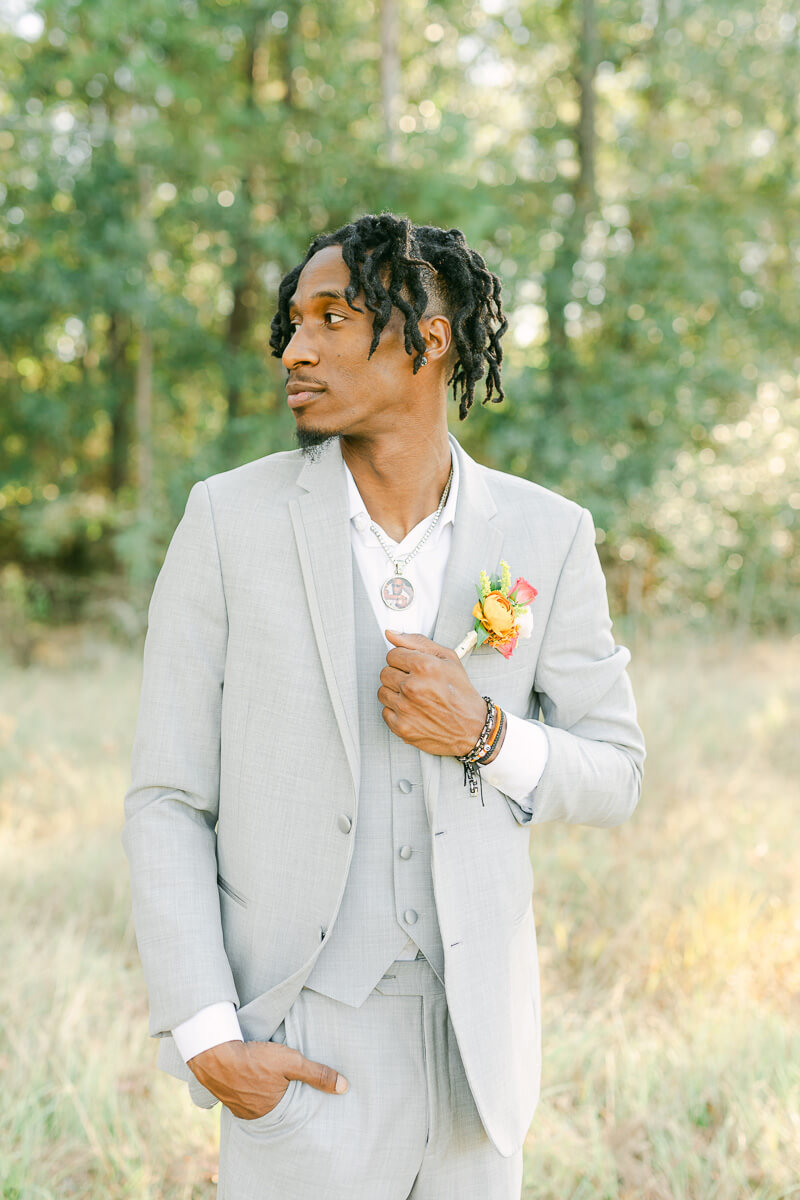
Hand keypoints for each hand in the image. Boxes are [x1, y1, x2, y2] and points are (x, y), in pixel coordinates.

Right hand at [187, 1038, 347, 1119]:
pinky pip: (243, 1096)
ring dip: (264, 1094)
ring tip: (271, 1083)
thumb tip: (344, 1087)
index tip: (305, 1096)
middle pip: (275, 1109)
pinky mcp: (227, 1095)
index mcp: (272, 1112)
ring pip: (258, 1103)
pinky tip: (252, 1080)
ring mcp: (238, 1107)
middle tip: (287, 1088)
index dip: (299, 1102)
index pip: (293, 1112)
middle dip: (282, 1100)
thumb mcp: (292, 1062)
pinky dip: (250, 1090)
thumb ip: (317, 1074)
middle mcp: (254, 1115)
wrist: (215, 1053)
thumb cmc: (255, 1058)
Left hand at [378, 630, 489, 756]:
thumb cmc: (461, 694)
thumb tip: (391, 633)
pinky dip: (397, 711)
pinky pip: (385, 711)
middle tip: (416, 682)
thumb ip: (417, 642)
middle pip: (385, 672)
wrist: (471, 728)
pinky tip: (413, 710)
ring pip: (382, 692)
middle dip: (398, 675)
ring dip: (396, 693)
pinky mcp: (401, 727)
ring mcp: (405, 709)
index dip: (404, 659)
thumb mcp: (448, 659)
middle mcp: (412, 688)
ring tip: (415, 697)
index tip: (413, 667)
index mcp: (424, 667)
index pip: (392, 654)